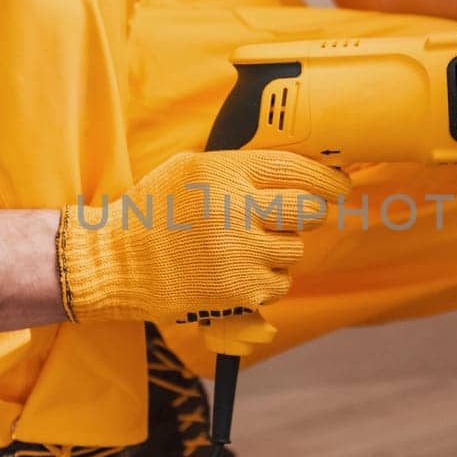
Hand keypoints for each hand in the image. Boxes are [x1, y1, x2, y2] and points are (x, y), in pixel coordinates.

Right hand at [57, 151, 351, 322]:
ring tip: (244, 248)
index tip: (340, 185)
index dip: (327, 178)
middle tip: (292, 218)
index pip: (297, 169)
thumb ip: (240, 166)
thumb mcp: (190, 169)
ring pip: (296, 250)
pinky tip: (236, 273)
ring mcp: (240, 251)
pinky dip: (266, 280)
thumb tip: (303, 169)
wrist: (117, 264)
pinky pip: (280, 283)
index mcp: (224, 172)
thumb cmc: (155, 211)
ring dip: (281, 250)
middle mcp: (235, 208)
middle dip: (307, 214)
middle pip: (308, 210)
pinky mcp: (241, 290)